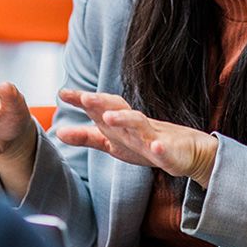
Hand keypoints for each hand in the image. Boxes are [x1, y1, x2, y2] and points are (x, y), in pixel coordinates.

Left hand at [56, 88, 217, 186]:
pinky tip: (155, 148)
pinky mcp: (170, 153)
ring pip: (139, 125)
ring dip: (125, 120)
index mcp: (121, 124)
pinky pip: (164, 151)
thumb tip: (58, 133)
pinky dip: (160, 148)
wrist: (189, 152)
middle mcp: (135, 126)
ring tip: (109, 118)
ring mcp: (153, 137)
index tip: (62, 93)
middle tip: (84, 97)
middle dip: (102, 104)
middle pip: (118, 110)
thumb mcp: (113, 143)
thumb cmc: (146, 144)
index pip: (100, 108)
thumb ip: (87, 137)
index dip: (83, 101)